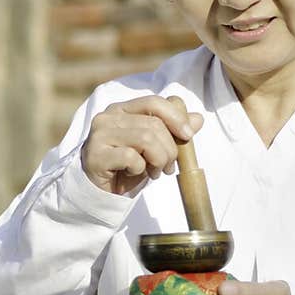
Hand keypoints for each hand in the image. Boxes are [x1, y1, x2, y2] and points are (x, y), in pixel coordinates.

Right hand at [81, 95, 203, 195]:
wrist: (100, 192)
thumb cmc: (127, 167)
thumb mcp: (154, 148)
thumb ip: (173, 131)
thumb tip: (198, 118)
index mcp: (122, 109)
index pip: (154, 102)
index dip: (176, 117)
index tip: (189, 135)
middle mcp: (108, 117)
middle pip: (154, 124)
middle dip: (169, 149)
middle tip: (168, 166)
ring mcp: (99, 135)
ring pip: (145, 139)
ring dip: (158, 160)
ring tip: (155, 172)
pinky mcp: (96, 155)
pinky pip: (131, 158)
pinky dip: (140, 169)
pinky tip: (134, 174)